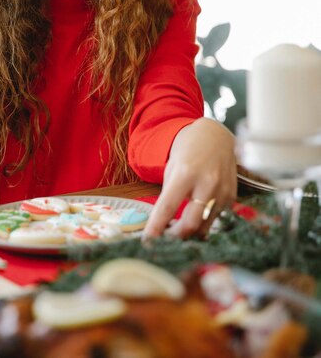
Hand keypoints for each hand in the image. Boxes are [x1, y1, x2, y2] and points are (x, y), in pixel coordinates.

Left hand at [143, 118, 236, 238]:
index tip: (147, 242)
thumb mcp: (172, 167)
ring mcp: (222, 191)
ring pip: (204, 226)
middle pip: (190, 224)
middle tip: (164, 239)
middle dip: (175, 237)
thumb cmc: (188, 150)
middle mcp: (207, 183)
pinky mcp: (231, 197)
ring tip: (178, 229)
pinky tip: (196, 216)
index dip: (156, 227)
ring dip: (190, 232)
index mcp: (185, 172)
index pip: (167, 207)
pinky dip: (203, 222)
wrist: (215, 136)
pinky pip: (214, 218)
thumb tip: (163, 222)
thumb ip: (169, 193)